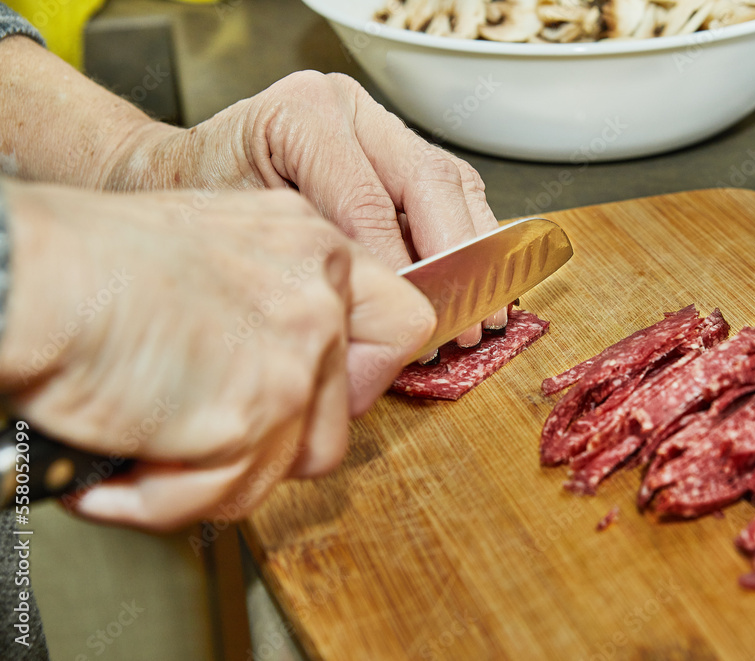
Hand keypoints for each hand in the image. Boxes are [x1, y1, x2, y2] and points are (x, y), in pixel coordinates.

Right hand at [0, 180, 433, 530]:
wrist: (29, 277)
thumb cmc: (88, 261)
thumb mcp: (211, 244)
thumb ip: (271, 298)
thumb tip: (291, 365)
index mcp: (311, 246)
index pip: (401, 322)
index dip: (367, 372)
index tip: (326, 393)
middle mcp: (317, 298)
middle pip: (349, 411)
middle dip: (286, 437)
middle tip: (218, 428)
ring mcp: (293, 358)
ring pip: (293, 464)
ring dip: (220, 472)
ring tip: (151, 445)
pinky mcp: (253, 416)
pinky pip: (228, 494)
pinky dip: (168, 498)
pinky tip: (125, 468)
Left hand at [110, 71, 505, 349]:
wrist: (180, 172)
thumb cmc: (200, 200)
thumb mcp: (243, 231)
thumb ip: (313, 262)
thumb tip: (380, 318)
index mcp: (305, 114)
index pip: (371, 202)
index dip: (402, 269)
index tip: (416, 326)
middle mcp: (349, 107)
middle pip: (430, 182)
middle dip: (457, 260)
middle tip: (468, 323)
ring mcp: (378, 122)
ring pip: (453, 182)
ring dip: (476, 250)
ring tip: (484, 311)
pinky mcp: (396, 146)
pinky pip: (451, 187)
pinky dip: (468, 237)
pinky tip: (475, 280)